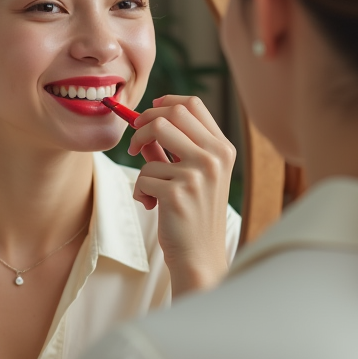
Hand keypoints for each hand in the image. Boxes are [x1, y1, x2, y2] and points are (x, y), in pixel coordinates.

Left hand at [127, 96, 236, 295]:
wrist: (199, 255)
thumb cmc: (194, 214)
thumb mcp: (193, 176)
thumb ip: (172, 149)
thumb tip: (145, 122)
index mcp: (222, 148)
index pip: (192, 105)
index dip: (165, 103)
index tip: (148, 114)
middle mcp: (214, 157)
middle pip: (170, 114)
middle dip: (143, 123)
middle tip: (134, 142)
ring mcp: (197, 174)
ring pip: (151, 141)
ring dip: (140, 160)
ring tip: (147, 183)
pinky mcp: (177, 192)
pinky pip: (143, 176)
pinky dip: (140, 191)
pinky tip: (151, 205)